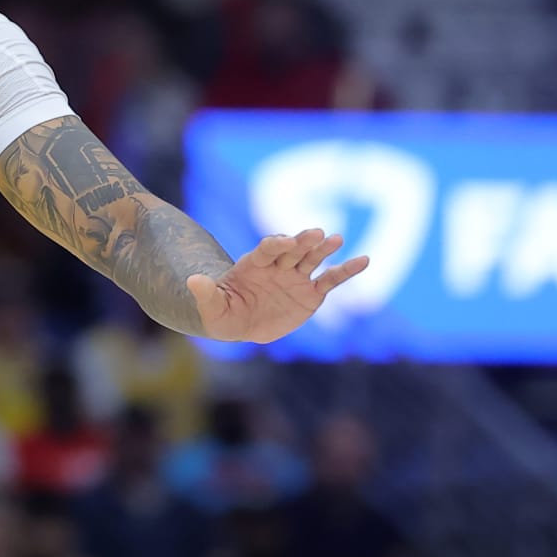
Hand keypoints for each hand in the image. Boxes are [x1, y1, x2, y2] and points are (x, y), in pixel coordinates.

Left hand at [186, 229, 369, 343]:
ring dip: (324, 249)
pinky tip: (363, 260)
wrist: (240, 323)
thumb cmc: (222, 313)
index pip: (267, 248)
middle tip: (316, 233)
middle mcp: (278, 265)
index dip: (276, 244)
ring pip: (313, 259)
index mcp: (254, 264)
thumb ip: (205, 293)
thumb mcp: (210, 307)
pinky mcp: (311, 292)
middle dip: (303, 241)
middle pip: (293, 249)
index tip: (285, 242)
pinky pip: (331, 279)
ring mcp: (296, 276)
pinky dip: (347, 270)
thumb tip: (192, 281)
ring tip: (337, 239)